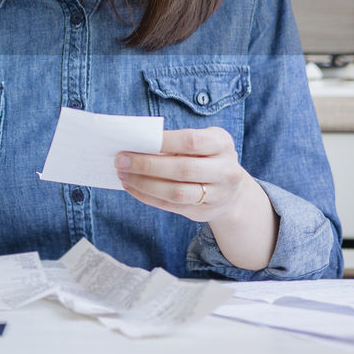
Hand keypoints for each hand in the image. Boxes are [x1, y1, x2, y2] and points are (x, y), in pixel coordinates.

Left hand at [115, 127, 250, 222]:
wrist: (232, 190)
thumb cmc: (206, 157)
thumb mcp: (201, 141)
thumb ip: (175, 142)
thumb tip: (135, 145)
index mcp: (222, 144)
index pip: (192, 142)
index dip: (163, 141)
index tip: (135, 140)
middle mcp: (225, 171)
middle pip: (183, 169)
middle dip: (147, 165)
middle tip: (120, 160)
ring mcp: (218, 195)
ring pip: (176, 192)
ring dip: (144, 184)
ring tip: (123, 175)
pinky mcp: (204, 212)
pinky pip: (171, 206)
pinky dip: (147, 196)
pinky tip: (131, 187)